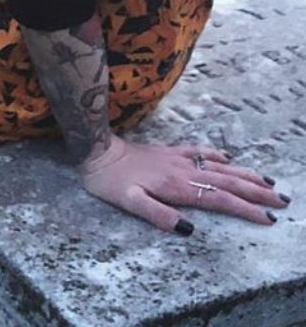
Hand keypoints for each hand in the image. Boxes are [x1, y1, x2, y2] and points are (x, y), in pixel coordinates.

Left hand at [80, 135, 287, 233]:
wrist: (95, 149)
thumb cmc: (109, 181)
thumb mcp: (129, 203)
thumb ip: (158, 215)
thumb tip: (189, 229)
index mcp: (177, 186)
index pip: (219, 199)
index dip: (245, 209)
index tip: (268, 218)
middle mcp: (182, 170)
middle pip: (227, 181)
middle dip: (256, 191)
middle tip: (282, 200)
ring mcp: (177, 158)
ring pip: (219, 166)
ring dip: (245, 173)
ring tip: (268, 182)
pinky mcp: (169, 151)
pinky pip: (200, 151)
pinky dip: (218, 155)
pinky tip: (228, 158)